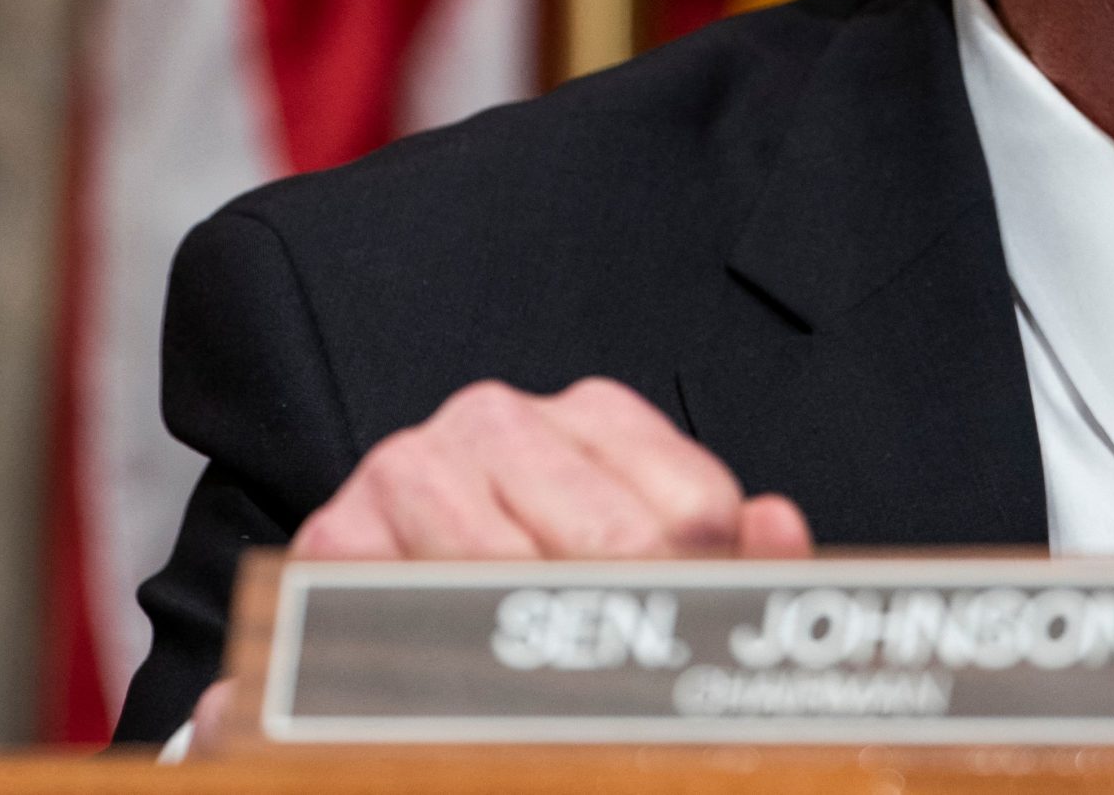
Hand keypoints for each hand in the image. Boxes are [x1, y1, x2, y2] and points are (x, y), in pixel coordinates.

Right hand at [185, 377, 809, 757]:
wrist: (383, 593)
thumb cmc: (532, 571)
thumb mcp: (642, 554)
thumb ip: (727, 555)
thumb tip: (778, 525)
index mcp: (593, 415)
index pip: (697, 510)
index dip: (706, 599)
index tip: (689, 645)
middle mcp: (498, 420)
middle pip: (615, 547)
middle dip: (628, 635)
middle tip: (626, 693)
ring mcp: (412, 468)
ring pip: (513, 584)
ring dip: (536, 662)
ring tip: (547, 698)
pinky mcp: (336, 534)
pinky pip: (410, 621)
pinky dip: (445, 676)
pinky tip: (469, 687)